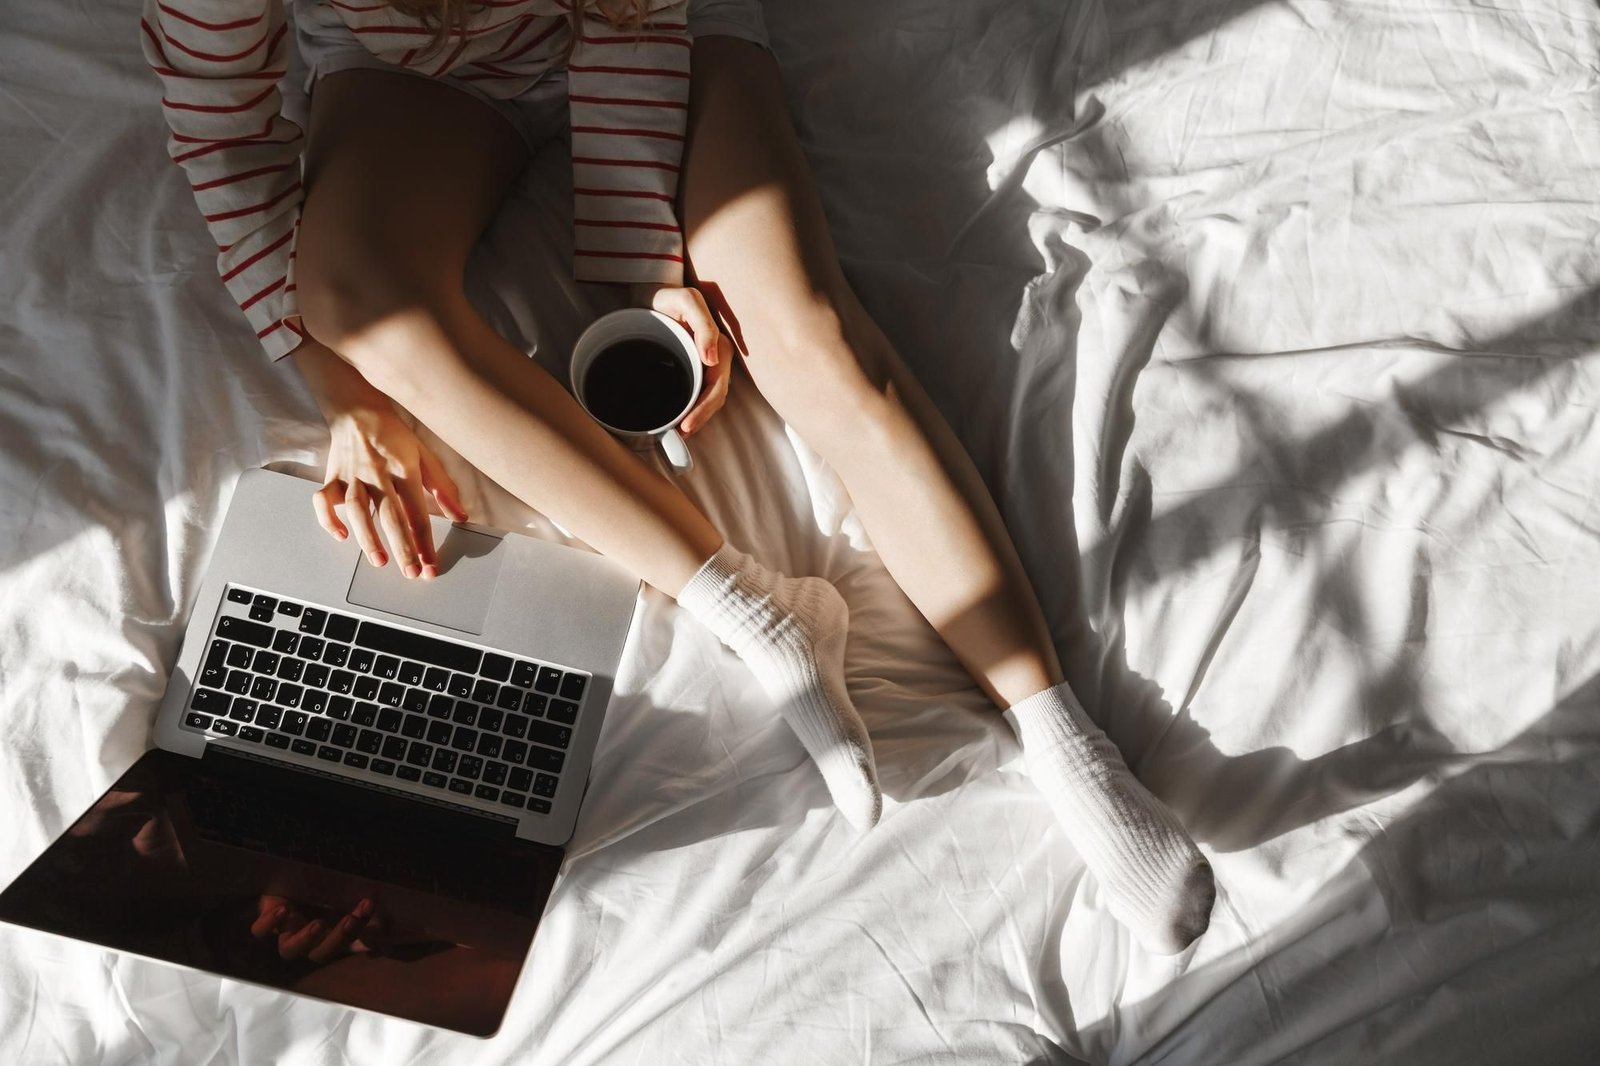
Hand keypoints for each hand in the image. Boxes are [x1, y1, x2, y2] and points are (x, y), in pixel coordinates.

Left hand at [252, 895, 379, 963]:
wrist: (279, 875)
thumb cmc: (315, 884)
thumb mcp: (340, 891)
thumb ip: (360, 906)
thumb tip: (389, 915)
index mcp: (326, 935)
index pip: (347, 945)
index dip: (362, 941)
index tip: (381, 924)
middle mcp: (305, 939)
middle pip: (320, 953)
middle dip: (339, 937)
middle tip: (354, 917)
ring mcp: (283, 931)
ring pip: (289, 951)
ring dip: (306, 940)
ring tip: (319, 924)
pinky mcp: (265, 918)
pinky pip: (260, 930)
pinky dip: (270, 923)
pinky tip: (283, 910)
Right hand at [292, 338, 468, 577]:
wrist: (358, 408)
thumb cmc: (394, 435)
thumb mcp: (425, 455)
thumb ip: (443, 487)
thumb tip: (461, 516)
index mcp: (405, 470)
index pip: (418, 511)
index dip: (425, 541)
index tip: (430, 566)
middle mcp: (378, 474)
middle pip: (390, 514)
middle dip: (402, 546)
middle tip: (411, 572)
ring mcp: (352, 475)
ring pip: (357, 509)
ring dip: (367, 536)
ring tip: (379, 561)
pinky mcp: (332, 476)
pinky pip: (324, 500)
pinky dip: (328, 519)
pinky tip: (340, 536)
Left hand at [633, 283, 733, 434]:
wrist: (653, 294)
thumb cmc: (669, 296)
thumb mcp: (686, 300)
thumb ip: (703, 324)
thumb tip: (712, 359)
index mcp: (719, 346)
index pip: (718, 386)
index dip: (704, 408)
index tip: (686, 423)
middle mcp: (716, 358)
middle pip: (715, 397)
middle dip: (701, 418)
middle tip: (681, 434)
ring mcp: (705, 364)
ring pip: (709, 398)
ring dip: (698, 418)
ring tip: (680, 433)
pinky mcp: (693, 367)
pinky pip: (697, 392)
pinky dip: (692, 408)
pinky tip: (679, 419)